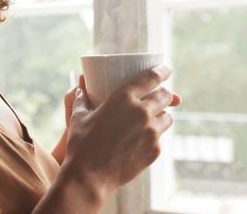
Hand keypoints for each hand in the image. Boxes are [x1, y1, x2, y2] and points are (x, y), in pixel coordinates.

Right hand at [62, 64, 180, 197]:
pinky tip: (143, 139)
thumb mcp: (79, 118)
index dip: (162, 71)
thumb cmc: (82, 145)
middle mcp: (141, 112)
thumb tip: (80, 90)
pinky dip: (155, 135)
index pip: (152, 77)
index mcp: (123, 98)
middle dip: (165, 93)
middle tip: (159, 95)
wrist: (89, 177)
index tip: (167, 69)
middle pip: (165, 95)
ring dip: (162, 115)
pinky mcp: (154, 150)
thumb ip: (82, 100)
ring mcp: (151, 132)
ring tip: (152, 119)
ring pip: (168, 117)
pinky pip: (161, 137)